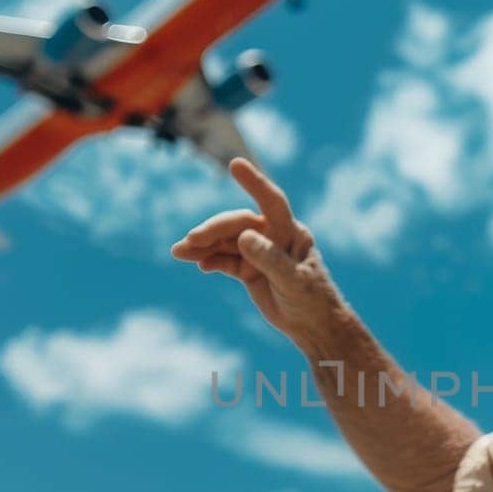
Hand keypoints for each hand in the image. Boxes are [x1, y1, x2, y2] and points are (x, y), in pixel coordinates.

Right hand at [171, 158, 344, 348]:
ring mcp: (259, 253)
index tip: (235, 164)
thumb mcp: (294, 281)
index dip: (254, 182)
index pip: (271, 201)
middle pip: (238, 224)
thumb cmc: (312, 300)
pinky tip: (198, 263)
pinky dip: (210, 260)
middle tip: (191, 240)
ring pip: (226, 242)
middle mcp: (273, 237)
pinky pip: (225, 260)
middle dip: (213, 230)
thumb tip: (243, 237)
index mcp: (291, 233)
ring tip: (179, 252)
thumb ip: (270, 259)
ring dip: (203, 245)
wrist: (313, 327)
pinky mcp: (249, 269)